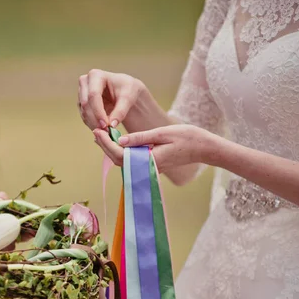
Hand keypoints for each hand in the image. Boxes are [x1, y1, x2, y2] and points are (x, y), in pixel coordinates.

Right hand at [78, 69, 151, 129]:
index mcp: (96, 75)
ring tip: (106, 132)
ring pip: (84, 112)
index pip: (93, 95)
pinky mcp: (82, 103)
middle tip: (106, 132)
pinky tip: (102, 129)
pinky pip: (85, 117)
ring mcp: (81, 93)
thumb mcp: (128, 98)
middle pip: (86, 104)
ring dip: (94, 124)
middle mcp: (85, 82)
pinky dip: (93, 124)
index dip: (98, 112)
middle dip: (95, 120)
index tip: (106, 126)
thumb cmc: (128, 90)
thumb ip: (120, 111)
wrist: (125, 91)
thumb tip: (111, 125)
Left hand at [93, 124, 220, 172]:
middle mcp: (147, 168)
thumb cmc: (187, 138)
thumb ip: (141, 138)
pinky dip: (121, 151)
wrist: (204, 148)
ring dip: (111, 149)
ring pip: (124, 161)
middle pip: (118, 160)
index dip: (106, 144)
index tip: (97, 131)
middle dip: (105, 146)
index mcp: (149, 160)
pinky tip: (115, 140)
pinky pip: (131, 160)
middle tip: (95, 130)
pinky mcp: (150, 165)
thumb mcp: (162, 133)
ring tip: (101, 134)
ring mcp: (148, 168)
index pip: (120, 155)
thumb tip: (120, 141)